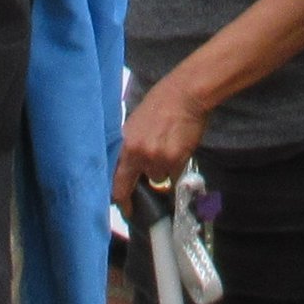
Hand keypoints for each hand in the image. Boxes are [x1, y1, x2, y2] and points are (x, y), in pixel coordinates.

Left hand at [113, 71, 212, 206]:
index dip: (122, 201)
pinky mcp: (178, 158)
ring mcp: (161, 158)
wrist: (185, 94)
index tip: (125, 209)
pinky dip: (177, 162)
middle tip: (156, 160)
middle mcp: (141, 156)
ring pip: (162, 176)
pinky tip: (178, 144)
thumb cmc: (159, 103)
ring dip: (164, 167)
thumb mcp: (134, 123)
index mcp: (127, 146)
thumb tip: (127, 167)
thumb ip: (129, 146)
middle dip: (149, 175)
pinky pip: (176, 171)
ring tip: (168, 145)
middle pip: (145, 180)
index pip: (119, 184)